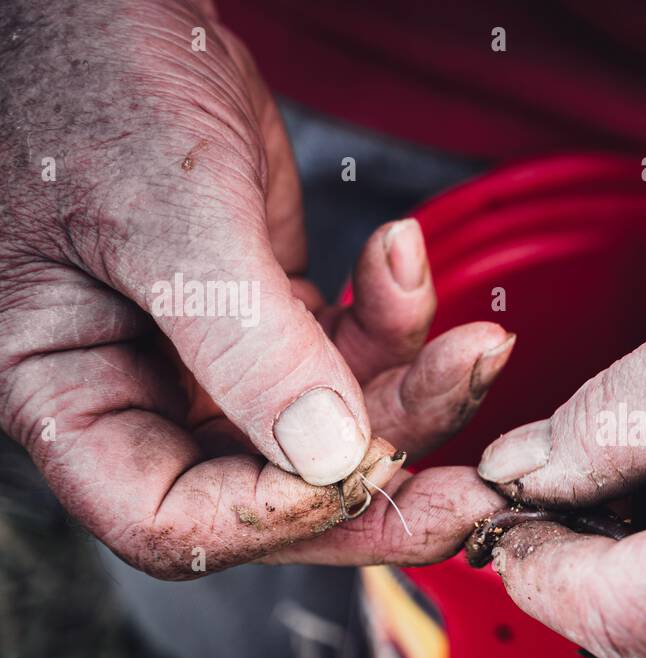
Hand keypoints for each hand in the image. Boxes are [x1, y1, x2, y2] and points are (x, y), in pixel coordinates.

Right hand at [0, 0, 504, 577]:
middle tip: (475, 489)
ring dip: (414, 391)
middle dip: (381, 483)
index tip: (361, 468)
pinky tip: (403, 256)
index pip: (169, 519)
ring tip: (477, 344)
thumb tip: (330, 460)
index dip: (272, 516)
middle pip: (271, 494)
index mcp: (69, 394)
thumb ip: (241, 338)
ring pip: (333, 430)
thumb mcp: (163, 210)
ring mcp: (212, 362)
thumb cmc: (88, 79)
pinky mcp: (270, 320)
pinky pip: (352, 355)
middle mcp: (140, 396)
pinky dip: (395, 319)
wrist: (110, 7)